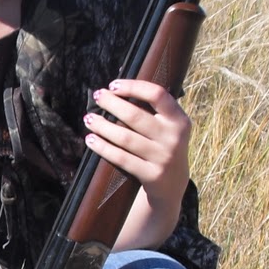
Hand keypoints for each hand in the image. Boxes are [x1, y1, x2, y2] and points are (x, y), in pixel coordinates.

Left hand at [82, 78, 191, 203]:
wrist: (173, 184)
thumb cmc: (162, 146)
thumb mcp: (168, 127)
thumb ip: (152, 109)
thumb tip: (116, 88)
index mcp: (179, 119)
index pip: (157, 95)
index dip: (133, 87)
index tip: (113, 85)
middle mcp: (173, 137)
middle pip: (135, 116)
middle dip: (112, 104)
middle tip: (97, 97)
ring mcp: (163, 157)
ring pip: (125, 138)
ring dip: (103, 126)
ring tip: (89, 119)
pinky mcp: (151, 174)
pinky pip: (122, 158)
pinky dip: (103, 147)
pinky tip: (91, 140)